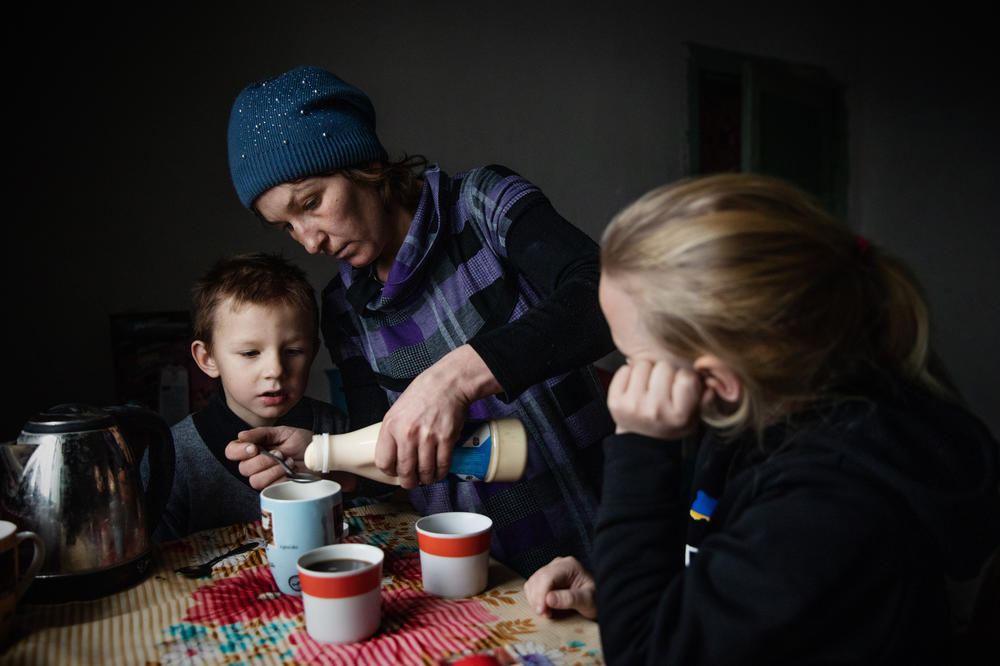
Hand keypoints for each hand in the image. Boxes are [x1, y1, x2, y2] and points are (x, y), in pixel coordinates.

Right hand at [225, 425, 313, 489]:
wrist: (320, 456)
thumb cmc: (302, 443)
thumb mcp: (283, 432)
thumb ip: (261, 433)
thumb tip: (241, 436)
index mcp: (253, 448)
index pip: (232, 451)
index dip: (239, 451)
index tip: (254, 447)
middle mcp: (255, 464)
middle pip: (243, 468)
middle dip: (263, 460)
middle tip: (280, 453)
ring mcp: (264, 478)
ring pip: (255, 480)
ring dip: (273, 469)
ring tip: (287, 462)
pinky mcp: (275, 489)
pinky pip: (270, 487)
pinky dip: (282, 478)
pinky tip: (291, 471)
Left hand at [375, 345, 501, 488]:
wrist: (447, 383)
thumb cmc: (422, 394)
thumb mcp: (397, 410)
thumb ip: (393, 432)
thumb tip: (393, 454)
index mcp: (391, 426)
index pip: (383, 462)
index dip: (390, 471)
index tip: (396, 472)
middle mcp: (407, 434)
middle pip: (405, 471)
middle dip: (409, 481)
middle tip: (413, 481)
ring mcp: (428, 437)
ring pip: (425, 471)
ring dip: (426, 479)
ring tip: (427, 477)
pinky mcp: (446, 439)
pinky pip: (442, 465)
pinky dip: (441, 472)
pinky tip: (439, 471)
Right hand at [523, 556, 596, 618]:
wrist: (598, 598)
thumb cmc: (596, 599)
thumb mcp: (587, 601)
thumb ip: (570, 599)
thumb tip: (549, 599)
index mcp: (569, 565)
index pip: (548, 577)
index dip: (541, 594)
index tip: (542, 611)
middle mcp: (558, 564)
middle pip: (538, 579)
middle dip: (538, 599)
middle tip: (546, 615)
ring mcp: (550, 570)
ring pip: (532, 583)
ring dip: (535, 600)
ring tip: (547, 613)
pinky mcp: (545, 578)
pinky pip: (532, 587)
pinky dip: (534, 599)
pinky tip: (545, 607)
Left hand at [606, 359, 701, 439]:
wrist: (642, 443)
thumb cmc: (670, 424)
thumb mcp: (693, 417)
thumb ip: (704, 399)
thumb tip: (711, 384)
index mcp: (679, 415)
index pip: (686, 377)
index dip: (684, 377)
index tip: (680, 386)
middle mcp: (655, 410)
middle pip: (664, 366)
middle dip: (665, 372)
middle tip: (663, 386)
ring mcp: (633, 406)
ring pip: (643, 364)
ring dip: (647, 372)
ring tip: (649, 387)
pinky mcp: (615, 402)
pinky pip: (624, 370)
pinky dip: (630, 375)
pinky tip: (635, 388)